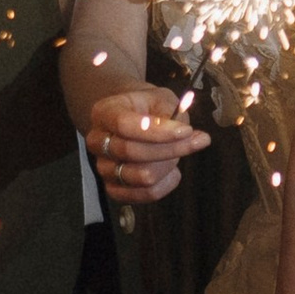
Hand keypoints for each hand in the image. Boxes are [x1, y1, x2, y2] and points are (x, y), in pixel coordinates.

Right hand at [86, 83, 210, 205]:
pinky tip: (172, 172)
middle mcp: (97, 142)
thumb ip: (176, 115)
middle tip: (193, 140)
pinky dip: (165, 185)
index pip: (125, 125)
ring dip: (168, 166)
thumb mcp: (160, 99)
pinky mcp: (114, 188)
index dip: (157, 131)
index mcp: (104, 113)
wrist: (129, 119)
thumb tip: (198, 138)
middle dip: (170, 148)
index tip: (186, 130)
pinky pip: (145, 194)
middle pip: (133, 152)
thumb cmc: (146, 108)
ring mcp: (103, 167)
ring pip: (142, 176)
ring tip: (178, 154)